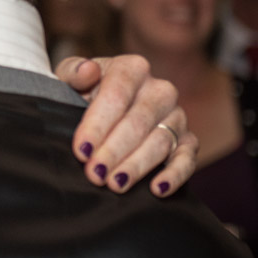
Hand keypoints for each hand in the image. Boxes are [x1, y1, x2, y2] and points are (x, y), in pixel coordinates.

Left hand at [55, 55, 196, 196]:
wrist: (103, 109)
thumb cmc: (83, 93)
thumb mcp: (70, 79)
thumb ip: (72, 72)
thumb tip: (88, 70)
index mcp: (131, 69)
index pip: (116, 95)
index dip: (98, 125)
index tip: (81, 150)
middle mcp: (160, 90)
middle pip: (138, 121)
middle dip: (114, 150)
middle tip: (95, 173)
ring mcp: (177, 116)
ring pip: (160, 142)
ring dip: (137, 165)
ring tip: (114, 184)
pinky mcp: (187, 140)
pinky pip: (187, 158)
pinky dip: (175, 174)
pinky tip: (157, 189)